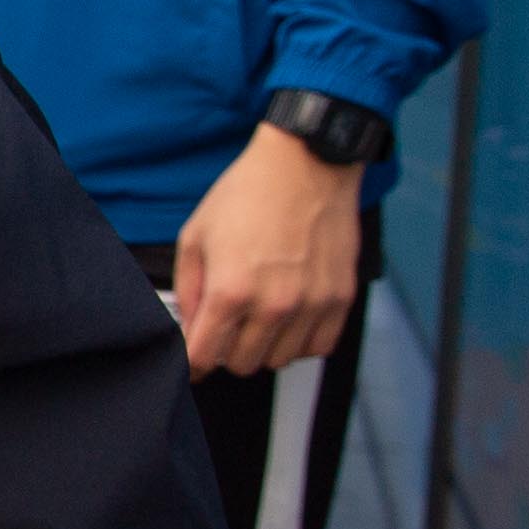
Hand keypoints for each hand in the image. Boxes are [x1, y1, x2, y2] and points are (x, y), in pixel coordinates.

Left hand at [170, 122, 365, 374]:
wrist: (305, 165)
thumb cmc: (246, 195)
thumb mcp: (195, 236)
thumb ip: (188, 289)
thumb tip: (190, 325)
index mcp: (230, 291)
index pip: (204, 356)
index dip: (192, 363)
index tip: (192, 359)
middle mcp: (274, 305)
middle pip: (242, 364)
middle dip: (226, 350)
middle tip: (225, 325)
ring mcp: (312, 304)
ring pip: (280, 360)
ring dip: (264, 346)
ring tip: (257, 316)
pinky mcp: (341, 298)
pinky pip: (319, 347)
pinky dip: (300, 341)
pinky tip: (288, 318)